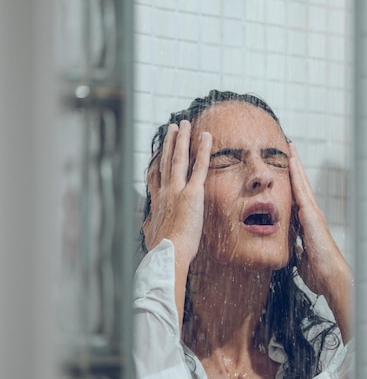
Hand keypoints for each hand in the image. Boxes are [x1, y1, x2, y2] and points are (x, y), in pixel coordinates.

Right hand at [144, 120, 211, 258]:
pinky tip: (206, 136)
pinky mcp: (192, 193)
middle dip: (169, 144)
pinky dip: (203, 149)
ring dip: (182, 139)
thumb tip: (148, 227)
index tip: (159, 153)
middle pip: (165, 162)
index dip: (158, 162)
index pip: (156, 177)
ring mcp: (177, 190)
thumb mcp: (151, 235)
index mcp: (157, 203)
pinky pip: (199, 167)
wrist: (169, 253)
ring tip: (184, 124)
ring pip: (179, 159)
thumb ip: (151, 227)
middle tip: (172, 128)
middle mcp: (164, 192)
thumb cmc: (162, 251)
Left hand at [289, 143, 351, 340]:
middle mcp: (312, 215)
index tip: (286, 169)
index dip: (293, 183)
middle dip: (295, 168)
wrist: (331, 277)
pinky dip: (296, 176)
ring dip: (296, 166)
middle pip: (301, 186)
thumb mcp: (301, 257)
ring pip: (302, 184)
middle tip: (289, 149)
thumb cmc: (318, 271)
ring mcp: (313, 214)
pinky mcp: (312, 215)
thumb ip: (296, 249)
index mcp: (308, 224)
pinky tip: (291, 162)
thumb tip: (291, 248)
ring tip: (290, 149)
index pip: (298, 199)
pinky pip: (301, 191)